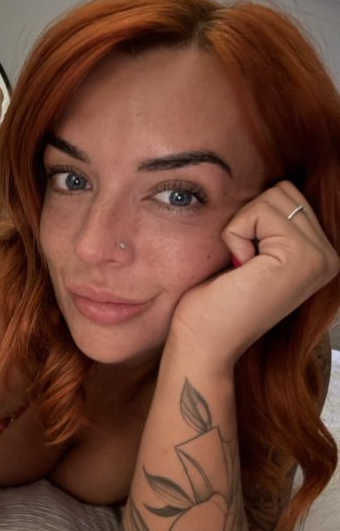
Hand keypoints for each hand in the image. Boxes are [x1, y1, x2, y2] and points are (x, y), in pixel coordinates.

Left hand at [170, 181, 338, 367]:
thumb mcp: (252, 254)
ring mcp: (319, 258)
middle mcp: (329, 257)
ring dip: (243, 227)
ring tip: (243, 267)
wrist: (203, 342)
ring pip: (273, 197)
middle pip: (283, 191)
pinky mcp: (300, 258)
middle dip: (249, 220)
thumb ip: (271, 225)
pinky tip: (240, 269)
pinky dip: (236, 235)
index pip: (287, 195)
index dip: (252, 220)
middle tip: (243, 264)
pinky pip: (259, 212)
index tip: (247, 262)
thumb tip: (268, 188)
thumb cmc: (215, 301)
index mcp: (320, 254)